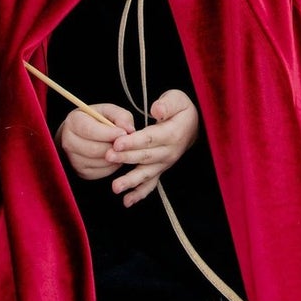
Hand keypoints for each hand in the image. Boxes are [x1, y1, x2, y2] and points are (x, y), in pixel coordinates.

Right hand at [57, 104, 134, 180]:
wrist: (83, 135)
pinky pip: (102, 172)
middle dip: (114, 147)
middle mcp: (69, 141)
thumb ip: (121, 116)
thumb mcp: (109, 111)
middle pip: (94, 149)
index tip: (124, 133)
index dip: (109, 133)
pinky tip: (116, 156)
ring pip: (100, 162)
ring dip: (115, 157)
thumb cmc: (98, 120)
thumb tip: (129, 130)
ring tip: (121, 148)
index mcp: (74, 121)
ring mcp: (74, 159)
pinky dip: (113, 165)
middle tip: (126, 143)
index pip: (90, 130)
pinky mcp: (82, 172)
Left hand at [108, 90, 198, 205]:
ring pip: (146, 173)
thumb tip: (156, 110)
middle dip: (125, 158)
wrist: (193, 125)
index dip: (133, 141)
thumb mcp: (177, 99)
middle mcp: (169, 152)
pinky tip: (127, 201)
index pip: (150, 138)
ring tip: (115, 187)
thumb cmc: (180, 109)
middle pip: (145, 156)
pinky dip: (139, 194)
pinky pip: (151, 184)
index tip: (117, 143)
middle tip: (108, 157)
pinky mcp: (160, 170)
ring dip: (130, 181)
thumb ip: (167, 104)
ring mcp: (165, 163)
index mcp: (172, 134)